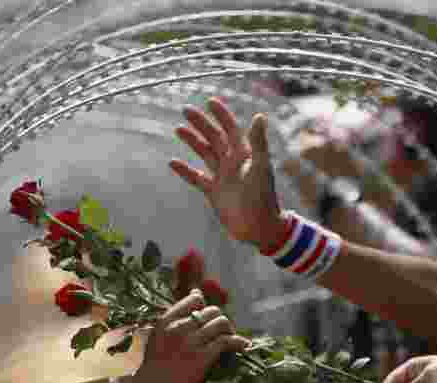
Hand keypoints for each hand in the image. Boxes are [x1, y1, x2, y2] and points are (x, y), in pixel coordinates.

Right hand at [135, 289, 249, 382]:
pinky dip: (238, 342)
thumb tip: (196, 296)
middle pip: (211, 311)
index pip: (194, 299)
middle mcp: (178, 327)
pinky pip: (226, 341)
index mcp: (166, 320)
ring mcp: (190, 342)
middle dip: (219, 320)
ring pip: (221, 323)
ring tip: (230, 338)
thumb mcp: (157, 336)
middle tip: (221, 332)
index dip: (205, 306)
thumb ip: (173, 320)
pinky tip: (244, 345)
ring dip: (229, 330)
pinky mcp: (202, 358)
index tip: (207, 316)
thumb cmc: (154, 365)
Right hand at [169, 98, 288, 249]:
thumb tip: (260, 115)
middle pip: (214, 137)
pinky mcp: (213, 191)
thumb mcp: (261, 168)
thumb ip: (259, 142)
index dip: (221, 114)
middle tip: (185, 110)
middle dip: (201, 123)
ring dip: (192, 141)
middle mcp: (232, 162)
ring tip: (178, 129)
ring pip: (204, 153)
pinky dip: (185, 171)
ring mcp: (222, 176)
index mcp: (244, 154)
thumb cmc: (264, 197)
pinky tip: (172, 163)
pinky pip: (196, 178)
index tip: (209, 101)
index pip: (231, 128)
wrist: (258, 228)